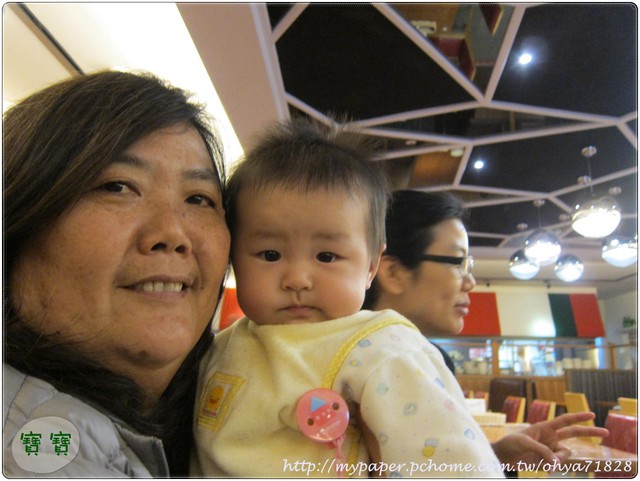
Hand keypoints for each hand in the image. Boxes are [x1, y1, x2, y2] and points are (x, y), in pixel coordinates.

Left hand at [491, 412, 608, 466]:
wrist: (504, 456)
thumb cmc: (511, 443)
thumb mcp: (524, 442)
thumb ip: (541, 450)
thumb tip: (556, 463)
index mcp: (545, 427)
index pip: (565, 420)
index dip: (578, 417)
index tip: (592, 415)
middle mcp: (551, 437)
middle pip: (574, 433)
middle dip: (590, 432)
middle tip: (606, 432)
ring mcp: (551, 449)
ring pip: (566, 453)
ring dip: (560, 459)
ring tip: (547, 463)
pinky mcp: (549, 460)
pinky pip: (558, 464)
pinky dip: (554, 467)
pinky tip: (544, 468)